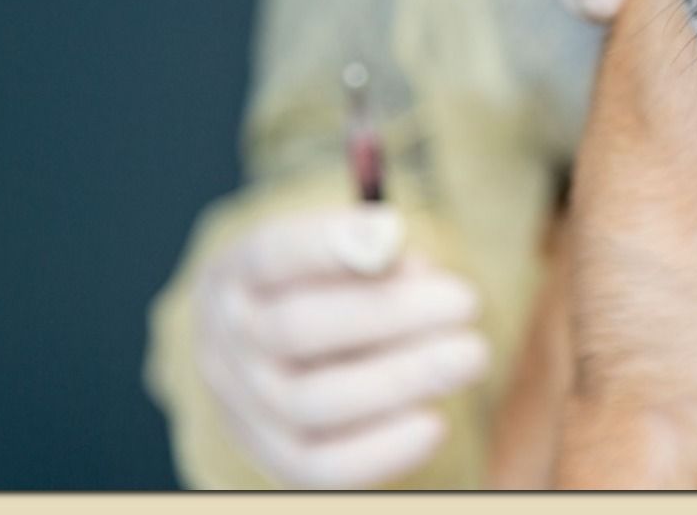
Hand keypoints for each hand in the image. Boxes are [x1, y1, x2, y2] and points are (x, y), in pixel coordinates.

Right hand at [192, 208, 489, 488]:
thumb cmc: (326, 291)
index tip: (394, 230)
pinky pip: (320, 467)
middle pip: (295, 328)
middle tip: (468, 302)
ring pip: (311, 402)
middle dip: (389, 313)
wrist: (275, 360)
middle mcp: (226, 342)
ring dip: (400, 379)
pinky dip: (382, 449)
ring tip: (471, 354)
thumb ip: (375, 257)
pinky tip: (436, 423)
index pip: (270, 254)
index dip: (328, 244)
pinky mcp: (272, 457)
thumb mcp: (339, 257)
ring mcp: (241, 407)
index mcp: (237, 276)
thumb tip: (415, 273)